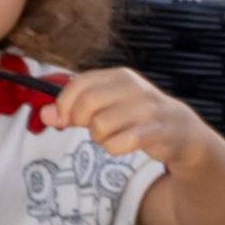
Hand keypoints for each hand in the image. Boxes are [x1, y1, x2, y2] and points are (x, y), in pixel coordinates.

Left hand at [48, 66, 199, 169]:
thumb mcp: (105, 107)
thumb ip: (73, 110)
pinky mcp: (156, 131)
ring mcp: (147, 109)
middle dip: (80, 121)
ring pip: (100, 125)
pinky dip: (114, 148)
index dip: (64, 104)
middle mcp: (134, 88)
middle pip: (87, 103)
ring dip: (98, 137)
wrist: (180, 131)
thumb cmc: (135, 117)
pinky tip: (123, 144)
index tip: (64, 118)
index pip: (79, 83)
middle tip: (90, 128)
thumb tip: (43, 114)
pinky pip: (120, 143)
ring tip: (110, 136)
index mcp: (119, 76)